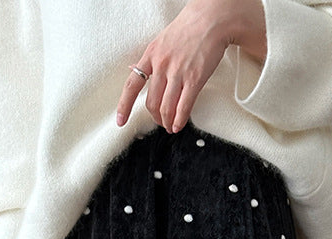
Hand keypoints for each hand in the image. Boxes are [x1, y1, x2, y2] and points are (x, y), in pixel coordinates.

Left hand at [115, 0, 265, 134]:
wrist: (211, 19)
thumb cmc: (189, 29)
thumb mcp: (161, 41)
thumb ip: (150, 59)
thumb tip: (134, 69)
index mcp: (151, 55)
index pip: (131, 85)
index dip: (124, 106)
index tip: (120, 121)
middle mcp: (161, 65)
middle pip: (151, 103)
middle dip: (155, 118)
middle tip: (161, 122)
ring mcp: (178, 73)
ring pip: (166, 108)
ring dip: (168, 122)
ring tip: (171, 126)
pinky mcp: (194, 79)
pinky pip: (183, 107)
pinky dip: (180, 120)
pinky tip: (179, 125)